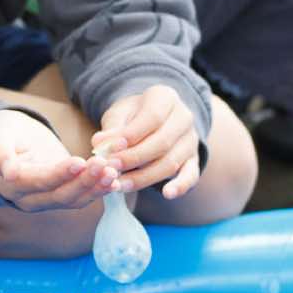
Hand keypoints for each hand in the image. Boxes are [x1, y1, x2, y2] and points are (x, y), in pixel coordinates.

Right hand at [0, 109, 113, 210]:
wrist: (7, 139)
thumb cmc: (0, 133)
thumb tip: (10, 173)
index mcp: (11, 185)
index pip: (37, 182)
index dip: (58, 174)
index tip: (78, 162)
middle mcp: (29, 199)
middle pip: (59, 195)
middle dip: (83, 182)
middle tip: (103, 165)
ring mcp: (47, 199)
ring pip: (73, 199)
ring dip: (95, 187)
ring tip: (113, 172)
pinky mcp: (62, 193)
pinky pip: (81, 196)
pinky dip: (98, 189)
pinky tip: (114, 180)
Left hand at [92, 84, 200, 199]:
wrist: (152, 120)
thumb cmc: (132, 116)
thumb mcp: (119, 114)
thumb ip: (111, 128)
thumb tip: (99, 143)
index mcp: (165, 98)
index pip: (151, 118)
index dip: (130, 136)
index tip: (108, 150)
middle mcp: (184, 117)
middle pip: (162, 142)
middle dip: (133, 158)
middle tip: (110, 169)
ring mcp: (191, 140)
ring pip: (171, 162)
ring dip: (144, 177)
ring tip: (120, 185)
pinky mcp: (194, 160)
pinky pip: (191, 175)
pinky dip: (180, 186)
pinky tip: (167, 194)